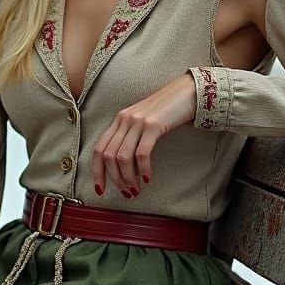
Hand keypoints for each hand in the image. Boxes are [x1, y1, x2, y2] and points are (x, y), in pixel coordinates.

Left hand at [92, 74, 196, 199]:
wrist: (187, 91)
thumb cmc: (167, 110)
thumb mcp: (143, 121)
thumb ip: (131, 137)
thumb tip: (126, 167)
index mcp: (119, 120)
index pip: (99, 149)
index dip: (97, 172)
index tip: (101, 189)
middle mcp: (124, 119)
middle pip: (108, 156)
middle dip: (115, 179)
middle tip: (126, 192)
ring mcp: (138, 122)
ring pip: (122, 157)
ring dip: (128, 178)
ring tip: (137, 189)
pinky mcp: (153, 125)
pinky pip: (142, 153)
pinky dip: (143, 169)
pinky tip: (148, 177)